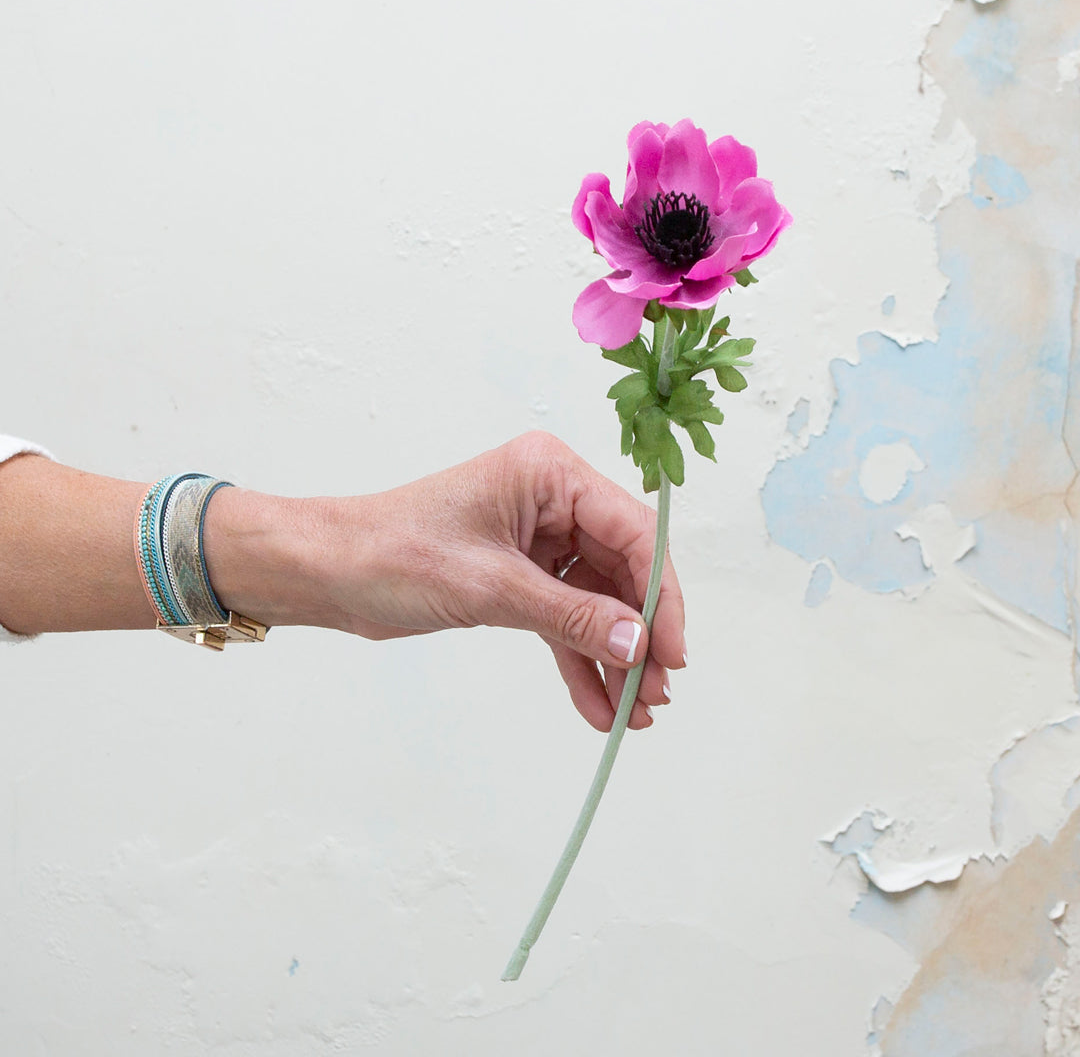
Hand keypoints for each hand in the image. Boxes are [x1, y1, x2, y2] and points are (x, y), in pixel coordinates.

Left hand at [281, 432, 685, 730]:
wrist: (328, 572)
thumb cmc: (392, 554)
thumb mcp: (490, 587)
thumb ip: (571, 616)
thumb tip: (639, 646)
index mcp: (548, 475)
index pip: (631, 532)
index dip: (661, 594)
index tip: (672, 652)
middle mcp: (550, 501)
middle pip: (620, 570)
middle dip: (638, 634)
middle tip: (656, 694)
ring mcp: (536, 539)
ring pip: (595, 601)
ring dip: (614, 656)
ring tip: (634, 713)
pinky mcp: (518, 575)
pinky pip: (562, 618)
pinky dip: (577, 660)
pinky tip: (596, 707)